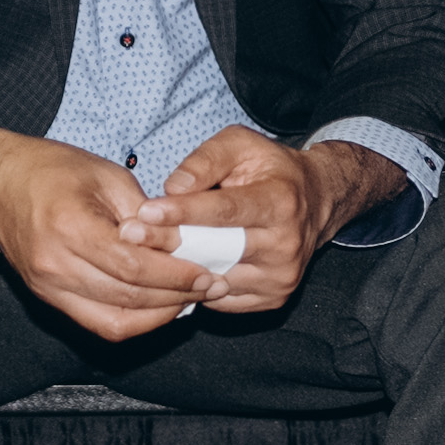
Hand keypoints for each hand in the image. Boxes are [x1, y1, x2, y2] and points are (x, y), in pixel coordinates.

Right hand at [0, 130, 189, 342]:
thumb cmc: (51, 169)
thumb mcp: (105, 175)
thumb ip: (144, 214)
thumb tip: (181, 245)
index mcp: (70, 226)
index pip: (133, 268)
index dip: (176, 276)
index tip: (207, 274)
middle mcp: (55, 265)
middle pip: (127, 298)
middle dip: (177, 297)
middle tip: (211, 287)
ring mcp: (48, 287)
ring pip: (114, 321)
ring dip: (158, 315)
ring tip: (190, 299)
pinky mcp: (48, 298)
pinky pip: (97, 323)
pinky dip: (133, 321)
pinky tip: (158, 306)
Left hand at [139, 124, 397, 317]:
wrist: (316, 202)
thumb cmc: (269, 169)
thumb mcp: (240, 145)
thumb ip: (205, 160)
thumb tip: (172, 188)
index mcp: (281, 202)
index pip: (226, 212)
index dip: (183, 213)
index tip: (145, 212)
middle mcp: (286, 245)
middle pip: (217, 250)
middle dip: (169, 243)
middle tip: (128, 236)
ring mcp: (281, 277)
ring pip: (214, 279)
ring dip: (176, 269)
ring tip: (144, 252)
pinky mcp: (273, 298)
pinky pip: (221, 299)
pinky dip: (195, 287)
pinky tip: (175, 270)